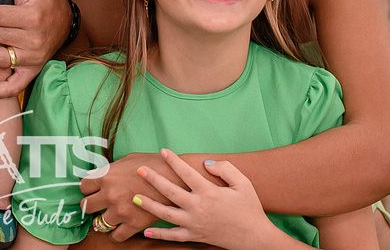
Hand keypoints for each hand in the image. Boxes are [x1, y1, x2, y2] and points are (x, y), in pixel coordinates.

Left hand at [78, 152, 165, 238]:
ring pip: (99, 224)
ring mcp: (121, 212)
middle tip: (97, 204)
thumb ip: (112, 169)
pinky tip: (119, 227)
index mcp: (107, 176)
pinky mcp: (133, 225)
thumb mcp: (128, 160)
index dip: (88, 188)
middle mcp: (110, 195)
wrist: (175, 179)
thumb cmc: (153, 164)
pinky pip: (116, 237)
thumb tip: (102, 175)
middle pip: (86, 206)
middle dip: (90, 204)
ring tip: (109, 215)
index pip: (84, 186)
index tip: (92, 190)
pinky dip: (116, 233)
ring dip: (103, 220)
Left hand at [135, 151, 276, 247]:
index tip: (163, 151)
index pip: (186, 173)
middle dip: (153, 179)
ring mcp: (194, 224)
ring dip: (149, 206)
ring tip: (135, 198)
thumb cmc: (250, 208)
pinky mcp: (195, 236)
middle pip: (170, 191)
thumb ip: (225, 169)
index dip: (173, 161)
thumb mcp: (243, 183)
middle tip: (140, 170)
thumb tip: (206, 163)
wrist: (255, 238)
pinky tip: (146, 232)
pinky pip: (173, 236)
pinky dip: (159, 235)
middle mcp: (198, 208)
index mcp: (209, 192)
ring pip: (166, 214)